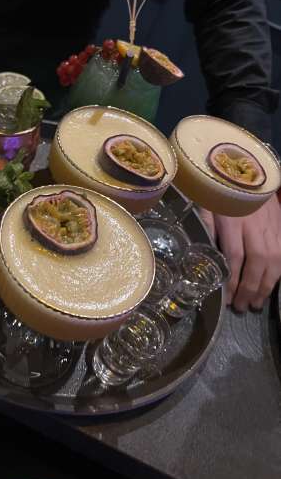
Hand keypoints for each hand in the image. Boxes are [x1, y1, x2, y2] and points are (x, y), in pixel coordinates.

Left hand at [199, 194, 280, 310]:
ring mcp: (272, 228)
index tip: (228, 298)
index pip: (235, 256)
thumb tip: (205, 250)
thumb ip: (206, 225)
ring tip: (256, 303)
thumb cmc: (222, 188)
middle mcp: (255, 227)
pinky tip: (271, 285)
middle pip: (257, 263)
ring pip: (274, 262)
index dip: (233, 280)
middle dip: (250, 289)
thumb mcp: (207, 203)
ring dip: (266, 285)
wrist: (251, 171)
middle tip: (243, 307)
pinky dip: (278, 273)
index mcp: (234, 221)